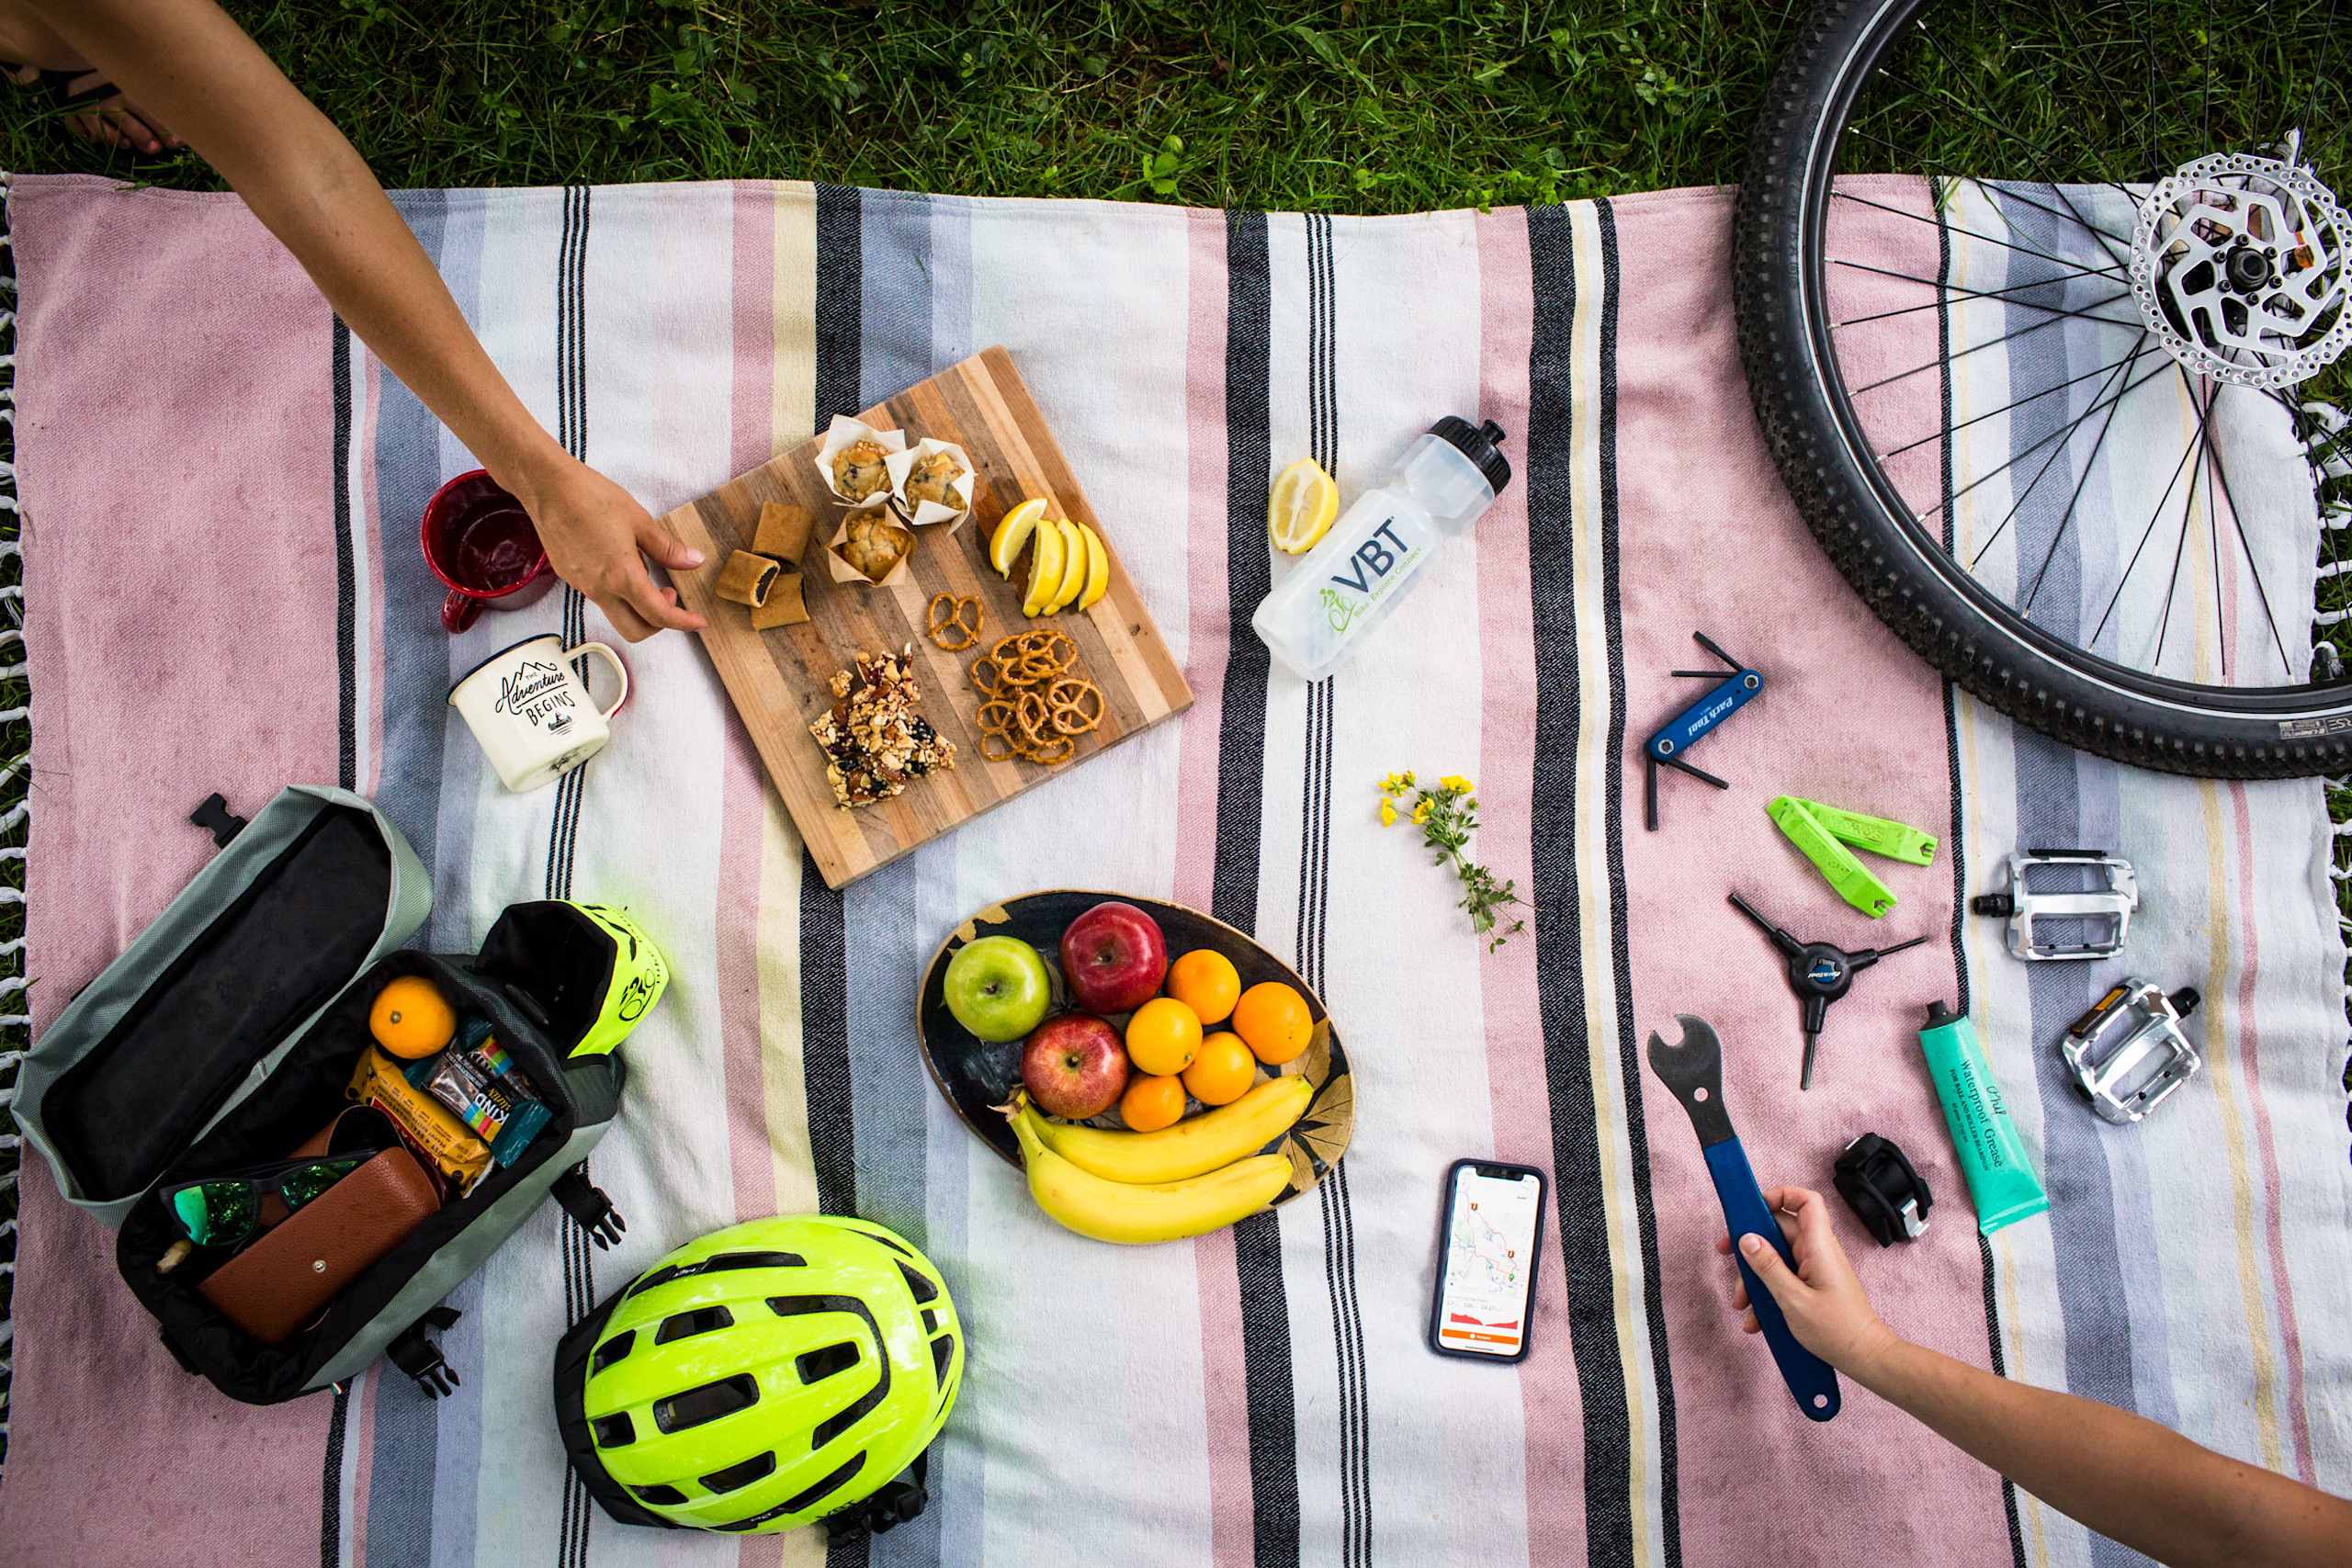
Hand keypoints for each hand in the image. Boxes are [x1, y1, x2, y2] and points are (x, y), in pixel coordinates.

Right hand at [506, 453, 705, 641]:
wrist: (547, 487)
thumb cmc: (591, 497)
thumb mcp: (639, 520)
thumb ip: (668, 549)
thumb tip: (694, 561)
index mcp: (621, 576)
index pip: (658, 615)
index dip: (683, 623)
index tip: (698, 622)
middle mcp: (599, 589)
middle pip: (634, 630)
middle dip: (658, 623)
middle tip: (669, 596)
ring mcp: (581, 585)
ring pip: (616, 614)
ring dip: (637, 606)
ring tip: (643, 568)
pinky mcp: (570, 577)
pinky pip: (599, 596)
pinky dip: (617, 591)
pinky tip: (620, 561)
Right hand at [1714, 1185, 1899, 1376]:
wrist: (1864, 1357)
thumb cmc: (1836, 1330)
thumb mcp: (1793, 1300)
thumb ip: (1768, 1267)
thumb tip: (1746, 1239)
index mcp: (1818, 1247)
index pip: (1806, 1201)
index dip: (1780, 1195)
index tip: (1752, 1209)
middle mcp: (1817, 1252)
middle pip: (1779, 1231)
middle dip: (1751, 1247)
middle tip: (1726, 1257)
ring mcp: (1814, 1268)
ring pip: (1776, 1258)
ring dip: (1755, 1278)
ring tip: (1742, 1305)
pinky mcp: (1811, 1285)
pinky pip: (1783, 1278)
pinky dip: (1767, 1295)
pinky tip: (1756, 1320)